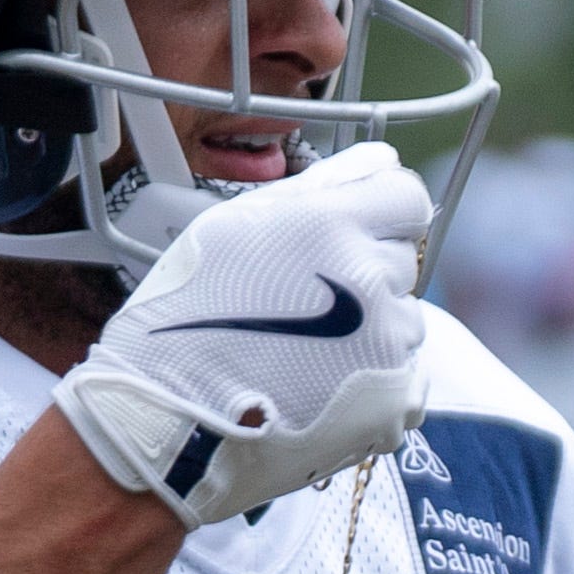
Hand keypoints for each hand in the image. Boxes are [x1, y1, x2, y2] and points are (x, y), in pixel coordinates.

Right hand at [55, 142, 431, 527]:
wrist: (168, 413)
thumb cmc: (189, 314)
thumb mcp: (237, 224)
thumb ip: (319, 185)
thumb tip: (384, 160)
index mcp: (332, 225)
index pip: (406, 198)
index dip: (381, 214)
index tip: (353, 234)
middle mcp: (369, 278)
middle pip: (402, 258)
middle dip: (365, 272)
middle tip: (305, 303)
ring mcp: (388, 343)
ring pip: (405, 318)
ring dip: (372, 328)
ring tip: (306, 350)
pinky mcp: (394, 397)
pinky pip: (406, 373)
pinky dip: (374, 379)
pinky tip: (321, 384)